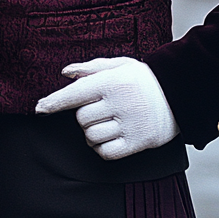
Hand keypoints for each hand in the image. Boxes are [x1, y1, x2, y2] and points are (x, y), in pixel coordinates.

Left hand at [34, 57, 178, 159]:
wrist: (180, 94)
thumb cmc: (144, 79)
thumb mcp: (120, 65)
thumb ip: (91, 68)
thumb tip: (65, 72)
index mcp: (111, 82)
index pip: (75, 94)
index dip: (54, 102)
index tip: (39, 108)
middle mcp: (118, 103)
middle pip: (81, 119)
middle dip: (84, 116)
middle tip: (100, 109)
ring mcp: (128, 124)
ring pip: (91, 136)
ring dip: (92, 133)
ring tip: (107, 122)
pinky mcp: (136, 143)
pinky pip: (105, 152)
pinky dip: (102, 147)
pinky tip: (111, 137)